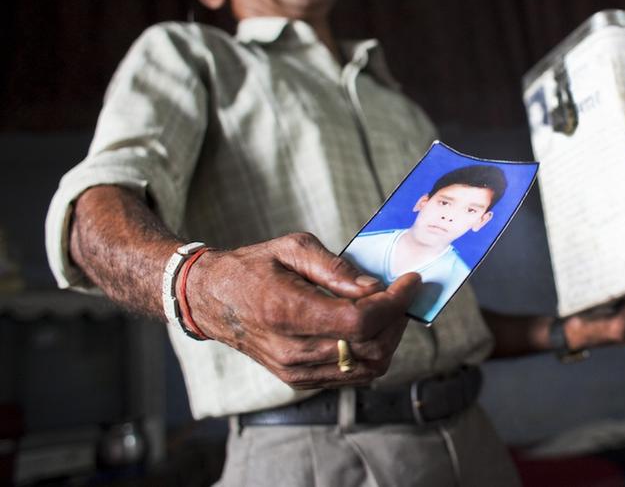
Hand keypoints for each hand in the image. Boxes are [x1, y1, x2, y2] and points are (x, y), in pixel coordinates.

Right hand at [185, 232, 419, 388]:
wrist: (211, 299)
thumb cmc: (252, 266)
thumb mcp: (292, 248)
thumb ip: (336, 268)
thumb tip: (375, 288)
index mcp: (288, 312)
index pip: (360, 322)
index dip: (394, 303)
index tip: (410, 281)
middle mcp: (292, 350)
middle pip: (370, 349)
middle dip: (396, 319)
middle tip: (401, 293)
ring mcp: (295, 371)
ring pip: (366, 369)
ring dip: (388, 339)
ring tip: (388, 310)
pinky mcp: (298, 380)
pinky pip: (351, 376)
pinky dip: (371, 353)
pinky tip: (370, 327)